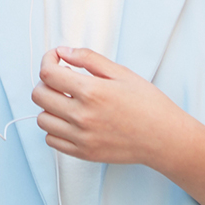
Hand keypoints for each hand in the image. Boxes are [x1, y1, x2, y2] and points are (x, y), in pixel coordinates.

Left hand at [31, 46, 183, 166]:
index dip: (47, 60)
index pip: (48, 73)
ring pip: (42, 119)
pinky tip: (70, 121)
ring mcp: (81, 137)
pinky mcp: (83, 153)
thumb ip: (88, 58)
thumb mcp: (121, 73)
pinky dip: (55, 129)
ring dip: (49, 107)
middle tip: (62, 80)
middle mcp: (82, 116)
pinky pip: (51, 140)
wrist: (166, 139)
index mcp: (91, 92)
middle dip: (46, 82)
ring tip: (67, 101)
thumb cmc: (148, 104)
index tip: (56, 58)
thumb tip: (63, 51)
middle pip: (38, 95)